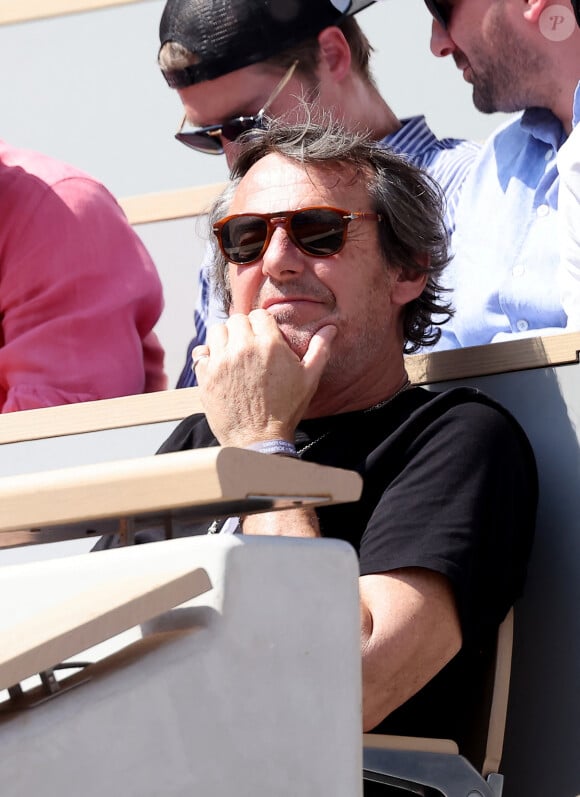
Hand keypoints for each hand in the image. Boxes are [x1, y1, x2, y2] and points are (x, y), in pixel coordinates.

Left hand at [192, 310, 336, 446]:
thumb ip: (320, 350)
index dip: (262, 325)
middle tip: (249, 347)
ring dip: (224, 339)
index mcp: (269, 344)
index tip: (263, 337)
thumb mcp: (309, 379)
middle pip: (237, 320)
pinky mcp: (206, 375)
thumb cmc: (286, 410)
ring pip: (217, 331)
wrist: (259, 440)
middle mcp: (243, 348)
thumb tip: (330, 329)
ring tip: (232, 354)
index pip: (259, 315)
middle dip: (244, 330)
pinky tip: (218, 365)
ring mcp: (221, 361)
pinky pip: (200, 352)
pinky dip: (207, 355)